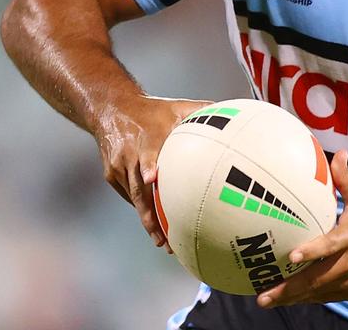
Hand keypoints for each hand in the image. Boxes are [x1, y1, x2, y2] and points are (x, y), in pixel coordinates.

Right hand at [92, 94, 209, 251]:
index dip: (148, 165)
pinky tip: (155, 227)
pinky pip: (129, 195)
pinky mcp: (112, 174)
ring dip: (147, 220)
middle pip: (138, 188)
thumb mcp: (178, 106)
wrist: (112, 108)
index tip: (152, 179)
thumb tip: (235, 117)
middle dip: (150, 214)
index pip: (146, 152)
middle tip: (167, 237)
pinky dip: (142, 210)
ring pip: (134, 198)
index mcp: (147, 136)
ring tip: (163, 242)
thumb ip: (204, 111)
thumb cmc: (154, 109)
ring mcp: (118, 166)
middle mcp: (130, 153)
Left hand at [257, 151, 347, 306]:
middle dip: (290, 288)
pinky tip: (290, 299)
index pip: (331, 244)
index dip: (312, 251)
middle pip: (319, 277)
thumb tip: (336, 153)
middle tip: (263, 295)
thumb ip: (345, 178)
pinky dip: (310, 299)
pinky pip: (330, 297)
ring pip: (321, 292)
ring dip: (294, 298)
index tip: (292, 256)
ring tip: (267, 300)